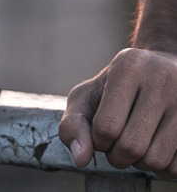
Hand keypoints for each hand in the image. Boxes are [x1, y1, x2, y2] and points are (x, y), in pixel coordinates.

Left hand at [59, 48, 176, 177]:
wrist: (159, 73)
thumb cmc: (115, 89)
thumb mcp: (87, 97)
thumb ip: (74, 125)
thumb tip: (81, 159)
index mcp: (128, 67)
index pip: (107, 126)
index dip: (99, 142)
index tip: (101, 135)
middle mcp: (161, 79)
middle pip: (132, 146)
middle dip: (118, 157)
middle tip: (117, 146)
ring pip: (156, 160)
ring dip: (140, 164)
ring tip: (136, 144)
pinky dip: (161, 168)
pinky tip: (156, 147)